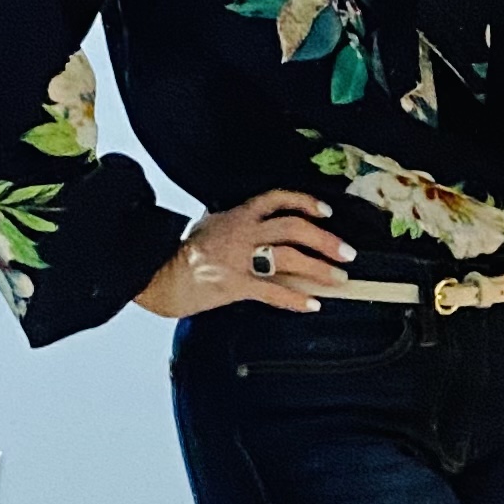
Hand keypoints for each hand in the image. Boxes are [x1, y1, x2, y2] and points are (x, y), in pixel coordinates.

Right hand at [134, 190, 353, 317]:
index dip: (305, 202)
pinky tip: (312, 304)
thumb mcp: (207, 224)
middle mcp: (243, 232)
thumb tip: (245, 215)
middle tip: (346, 253)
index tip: (326, 212)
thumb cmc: (180, 253)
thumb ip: (231, 219)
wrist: (158, 274)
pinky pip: (273, 291)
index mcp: (238, 215)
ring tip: (338, 279)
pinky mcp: (235, 284)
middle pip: (295, 228)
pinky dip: (296, 299)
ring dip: (319, 269)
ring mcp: (240, 257)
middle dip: (326, 241)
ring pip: (290, 257)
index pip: (277, 199)